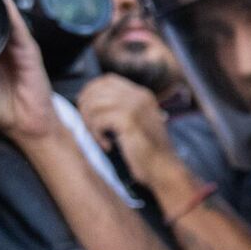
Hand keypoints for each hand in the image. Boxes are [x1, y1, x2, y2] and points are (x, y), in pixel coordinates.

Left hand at [77, 75, 181, 193]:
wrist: (164, 169)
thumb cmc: (148, 152)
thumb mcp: (137, 123)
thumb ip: (121, 110)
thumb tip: (89, 103)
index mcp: (141, 94)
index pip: (107, 80)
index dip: (91, 91)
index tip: (85, 109)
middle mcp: (139, 96)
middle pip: (97, 89)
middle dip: (86, 107)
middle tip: (89, 126)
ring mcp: (135, 106)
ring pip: (95, 104)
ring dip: (90, 123)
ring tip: (99, 138)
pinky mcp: (129, 120)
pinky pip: (99, 120)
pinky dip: (97, 134)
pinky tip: (107, 145)